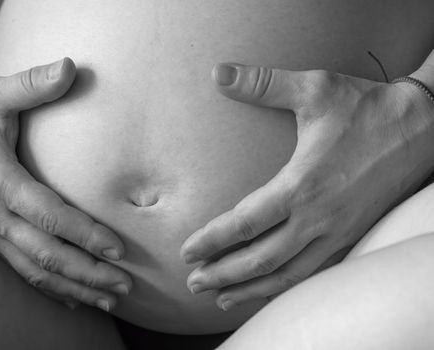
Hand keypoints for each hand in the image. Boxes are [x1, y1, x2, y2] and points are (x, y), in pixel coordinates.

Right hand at [0, 58, 131, 310]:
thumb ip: (32, 84)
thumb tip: (70, 66)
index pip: (48, 216)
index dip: (84, 234)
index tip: (118, 249)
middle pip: (45, 254)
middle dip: (87, 273)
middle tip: (125, 284)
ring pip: (34, 270)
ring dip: (73, 287)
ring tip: (110, 299)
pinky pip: (19, 269)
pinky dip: (49, 287)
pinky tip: (74, 297)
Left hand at [180, 63, 433, 309]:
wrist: (424, 128)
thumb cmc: (366, 107)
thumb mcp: (314, 89)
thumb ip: (263, 84)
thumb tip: (218, 73)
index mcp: (303, 184)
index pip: (246, 223)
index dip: (213, 240)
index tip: (187, 251)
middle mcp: (318, 217)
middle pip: (261, 259)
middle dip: (223, 274)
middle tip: (193, 283)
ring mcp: (336, 231)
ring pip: (287, 274)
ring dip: (250, 288)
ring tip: (220, 296)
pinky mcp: (350, 235)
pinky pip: (312, 271)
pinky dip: (284, 285)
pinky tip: (266, 287)